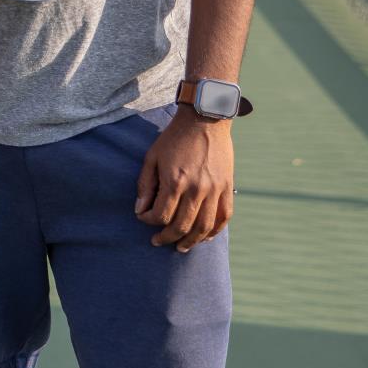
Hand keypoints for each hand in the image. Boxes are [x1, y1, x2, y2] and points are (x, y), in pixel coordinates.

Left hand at [135, 110, 235, 251]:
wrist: (205, 121)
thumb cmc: (174, 138)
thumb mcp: (152, 157)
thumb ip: (145, 185)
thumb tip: (140, 209)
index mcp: (175, 181)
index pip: (161, 215)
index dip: (149, 221)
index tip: (144, 219)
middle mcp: (197, 189)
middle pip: (182, 226)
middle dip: (167, 237)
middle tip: (158, 241)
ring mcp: (215, 190)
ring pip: (204, 227)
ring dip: (191, 241)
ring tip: (180, 247)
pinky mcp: (228, 188)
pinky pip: (224, 217)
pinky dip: (214, 231)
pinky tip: (204, 237)